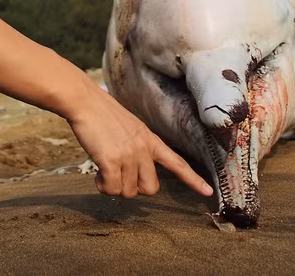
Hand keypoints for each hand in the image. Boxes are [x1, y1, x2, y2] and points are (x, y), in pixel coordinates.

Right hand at [67, 86, 212, 198]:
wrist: (85, 102)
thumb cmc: (101, 114)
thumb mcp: (130, 127)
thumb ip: (137, 148)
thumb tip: (132, 173)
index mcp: (150, 140)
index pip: (177, 163)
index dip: (193, 180)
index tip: (209, 192)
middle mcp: (144, 149)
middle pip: (150, 189)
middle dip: (133, 187)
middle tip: (118, 174)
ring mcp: (129, 155)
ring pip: (128, 192)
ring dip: (113, 186)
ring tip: (103, 168)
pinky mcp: (112, 161)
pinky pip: (111, 189)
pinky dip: (103, 186)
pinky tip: (97, 173)